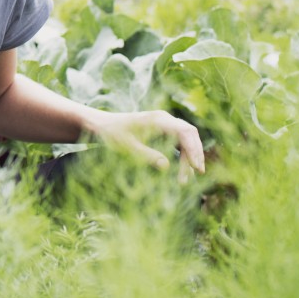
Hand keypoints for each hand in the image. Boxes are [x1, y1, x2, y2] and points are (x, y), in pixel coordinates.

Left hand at [86, 109, 205, 183]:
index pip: (184, 132)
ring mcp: (164, 123)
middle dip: (195, 154)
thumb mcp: (127, 147)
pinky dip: (183, 154)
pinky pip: (179, 140)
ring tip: (185, 179)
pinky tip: (183, 169)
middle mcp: (164, 118)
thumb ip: (146, 155)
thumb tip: (166, 166)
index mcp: (158, 119)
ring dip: (189, 156)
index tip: (196, 168)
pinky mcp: (162, 129)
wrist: (101, 125)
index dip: (193, 150)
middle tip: (196, 175)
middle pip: (190, 134)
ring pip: (186, 137)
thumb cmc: (112, 134)